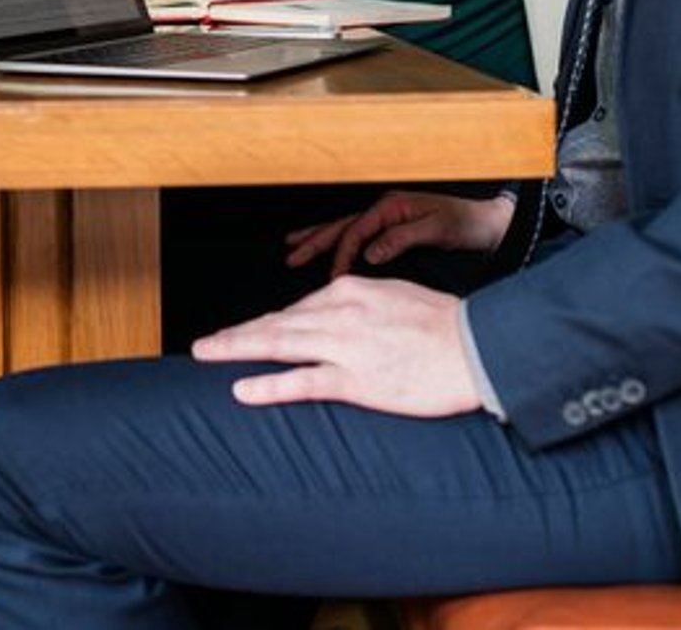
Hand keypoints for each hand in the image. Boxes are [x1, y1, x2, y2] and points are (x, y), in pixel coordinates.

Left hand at [192, 276, 480, 416]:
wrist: (478, 349)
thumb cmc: (442, 325)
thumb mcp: (394, 297)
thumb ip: (358, 303)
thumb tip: (332, 309)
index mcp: (350, 290)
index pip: (296, 310)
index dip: (264, 324)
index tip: (241, 334)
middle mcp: (340, 313)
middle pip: (276, 324)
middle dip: (236, 334)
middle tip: (203, 344)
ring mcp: (346, 346)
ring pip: (278, 345)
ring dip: (236, 349)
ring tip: (206, 355)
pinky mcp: (357, 380)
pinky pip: (304, 382)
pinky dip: (269, 385)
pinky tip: (243, 389)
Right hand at [286, 189, 514, 278]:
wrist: (491, 223)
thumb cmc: (467, 225)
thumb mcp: (437, 230)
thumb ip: (402, 238)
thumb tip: (371, 251)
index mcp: (392, 207)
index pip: (356, 231)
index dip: (342, 253)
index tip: (334, 276)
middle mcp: (386, 209)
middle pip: (342, 225)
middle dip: (314, 240)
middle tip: (291, 255)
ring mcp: (388, 217)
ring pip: (345, 228)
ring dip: (320, 237)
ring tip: (294, 247)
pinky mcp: (393, 227)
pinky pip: (356, 234)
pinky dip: (338, 242)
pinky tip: (328, 251)